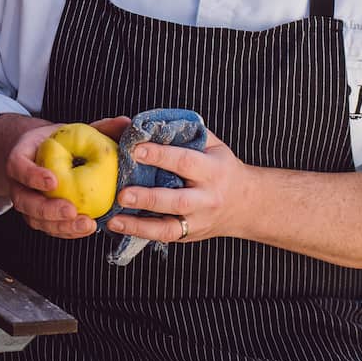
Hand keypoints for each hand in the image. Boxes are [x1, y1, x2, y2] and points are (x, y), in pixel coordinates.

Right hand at [8, 115, 130, 239]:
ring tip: (86, 224)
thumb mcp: (70, 130)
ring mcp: (28, 204)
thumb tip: (126, 122)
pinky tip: (87, 228)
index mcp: (20, 157)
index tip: (53, 180)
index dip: (33, 176)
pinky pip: (51, 228)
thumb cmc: (56, 141)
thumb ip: (98, 127)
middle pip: (26, 201)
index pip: (19, 167)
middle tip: (71, 211)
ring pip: (37, 220)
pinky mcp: (40, 218)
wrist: (40, 154)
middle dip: (48, 210)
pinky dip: (68, 231)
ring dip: (61, 226)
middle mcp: (19, 184)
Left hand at [106, 128, 249, 243]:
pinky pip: (164, 236)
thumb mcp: (212, 145)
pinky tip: (120, 225)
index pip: (185, 161)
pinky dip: (141, 233)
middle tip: (122, 193)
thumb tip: (146, 124)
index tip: (136, 149)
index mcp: (213, 169)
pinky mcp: (189, 235)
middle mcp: (206, 198)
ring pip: (169, 227)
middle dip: (148, 197)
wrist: (246, 204)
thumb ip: (184, 133)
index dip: (160, 155)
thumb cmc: (222, 167)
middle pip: (177, 200)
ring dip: (139, 225)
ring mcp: (198, 221)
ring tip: (114, 220)